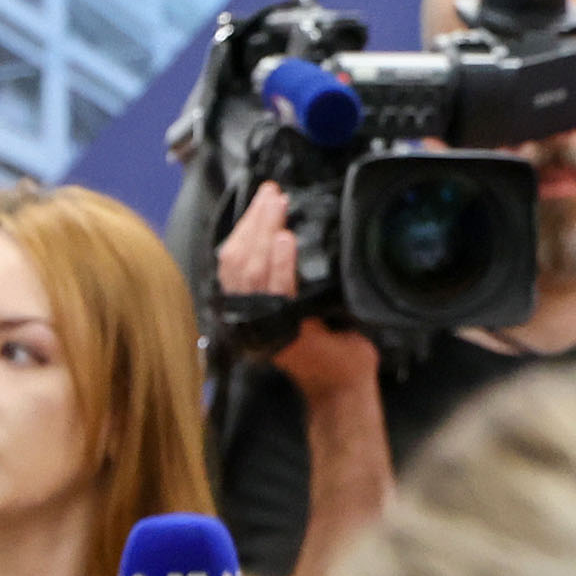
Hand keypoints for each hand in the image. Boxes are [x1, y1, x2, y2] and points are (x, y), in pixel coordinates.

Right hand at [216, 187, 380, 399]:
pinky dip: (280, 264)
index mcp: (246, 306)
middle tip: (272, 194)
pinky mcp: (283, 334)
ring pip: (251, 272)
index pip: (232, 258)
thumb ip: (285, 270)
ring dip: (264, 233)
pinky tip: (285, 240)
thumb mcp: (301, 297)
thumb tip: (284, 227)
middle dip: (254, 221)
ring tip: (279, 207)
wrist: (343, 381)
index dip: (245, 224)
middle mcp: (246, 317)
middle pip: (236, 260)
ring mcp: (261, 327)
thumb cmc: (328, 340)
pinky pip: (276, 291)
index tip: (262, 196)